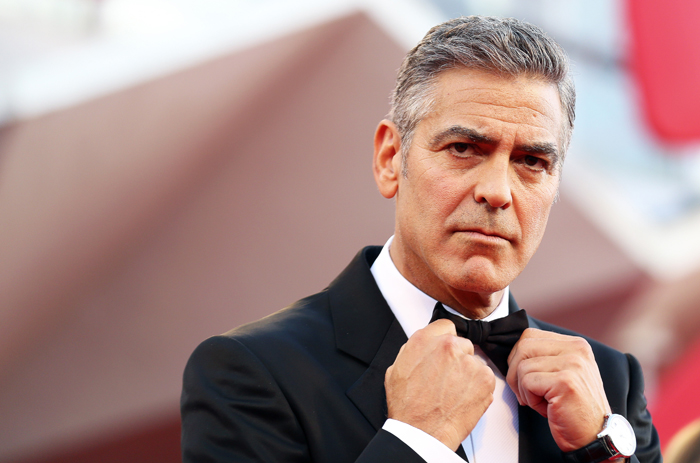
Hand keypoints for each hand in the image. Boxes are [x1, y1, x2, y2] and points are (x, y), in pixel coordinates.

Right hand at [385, 319, 495, 450]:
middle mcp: (448, 346)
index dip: (445, 340)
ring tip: (454, 392)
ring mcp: (468, 361)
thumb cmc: (408, 406)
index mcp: (424, 340)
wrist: (423, 431)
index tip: (446, 350)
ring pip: (474, 361)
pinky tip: (463, 398)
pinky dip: (478, 387)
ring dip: (468, 373)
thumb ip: (415, 351)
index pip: (445, 326)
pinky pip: (486, 377)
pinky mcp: (484, 378)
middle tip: (448, 377)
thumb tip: (424, 347)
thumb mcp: (397, 368)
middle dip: (457, 358)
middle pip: (462, 343)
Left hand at [506, 328, 610, 451]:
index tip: (525, 377)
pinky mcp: (565, 381)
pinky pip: (526, 381)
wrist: (594, 437)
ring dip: (524, 389)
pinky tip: (547, 407)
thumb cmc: (573, 408)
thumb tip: (513, 352)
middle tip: (528, 392)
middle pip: (523, 346)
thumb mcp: (562, 373)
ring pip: (522, 366)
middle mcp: (576, 349)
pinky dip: (530, 399)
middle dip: (515, 373)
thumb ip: (544, 357)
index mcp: (575, 344)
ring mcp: (572, 364)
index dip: (518, 358)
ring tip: (543, 401)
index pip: (529, 335)